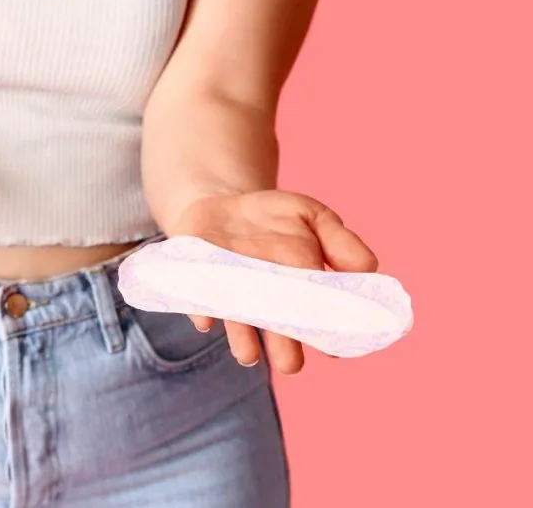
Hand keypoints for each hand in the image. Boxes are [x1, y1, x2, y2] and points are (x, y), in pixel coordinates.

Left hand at [168, 190, 377, 373]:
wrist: (219, 203)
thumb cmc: (273, 218)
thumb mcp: (311, 215)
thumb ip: (340, 241)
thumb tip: (370, 268)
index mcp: (299, 287)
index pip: (317, 315)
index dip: (326, 331)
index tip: (336, 349)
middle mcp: (264, 299)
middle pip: (277, 328)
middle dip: (284, 346)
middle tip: (292, 365)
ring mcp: (230, 293)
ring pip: (238, 323)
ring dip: (243, 339)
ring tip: (249, 356)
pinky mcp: (198, 284)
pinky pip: (198, 301)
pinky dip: (202, 311)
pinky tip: (206, 320)